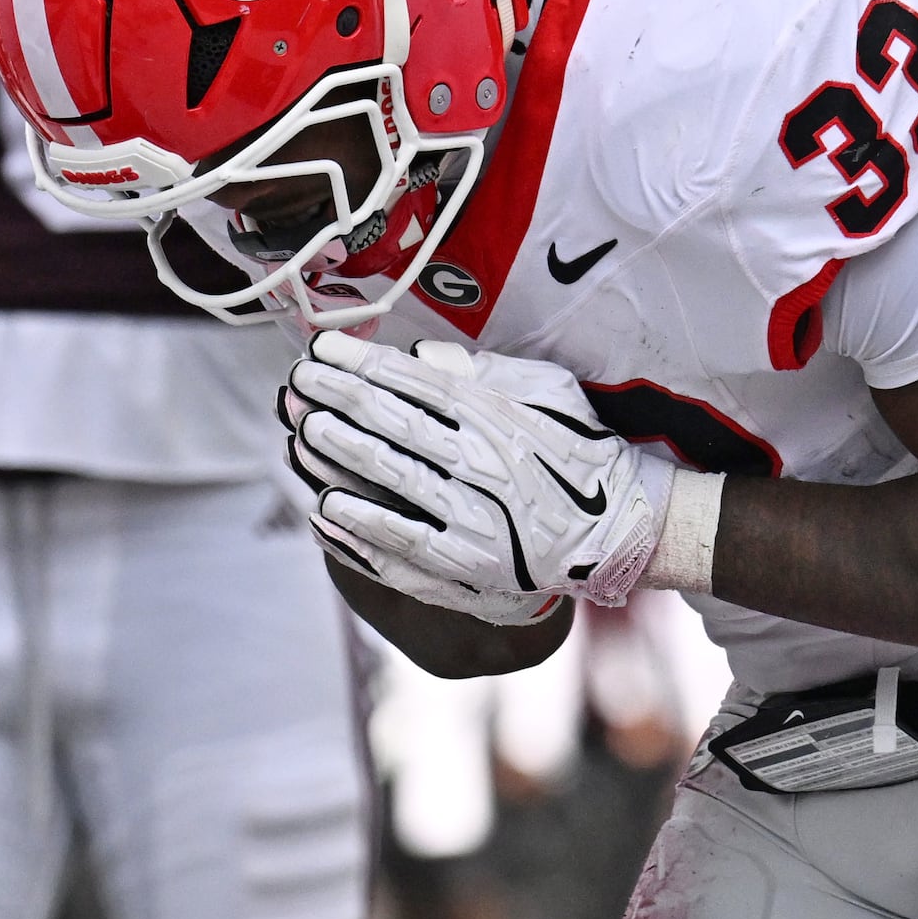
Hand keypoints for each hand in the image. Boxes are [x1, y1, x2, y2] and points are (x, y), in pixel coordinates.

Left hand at [282, 335, 668, 616]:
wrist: (619, 532)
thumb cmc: (577, 451)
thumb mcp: (546, 391)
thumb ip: (483, 371)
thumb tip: (418, 357)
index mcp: (497, 415)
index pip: (413, 382)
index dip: (360, 364)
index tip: (321, 351)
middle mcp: (484, 463)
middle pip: (392, 425)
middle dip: (336, 400)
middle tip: (297, 385)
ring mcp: (474, 519)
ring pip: (391, 482)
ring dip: (339, 458)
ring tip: (302, 436)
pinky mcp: (468, 567)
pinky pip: (401, 545)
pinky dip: (358, 527)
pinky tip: (324, 509)